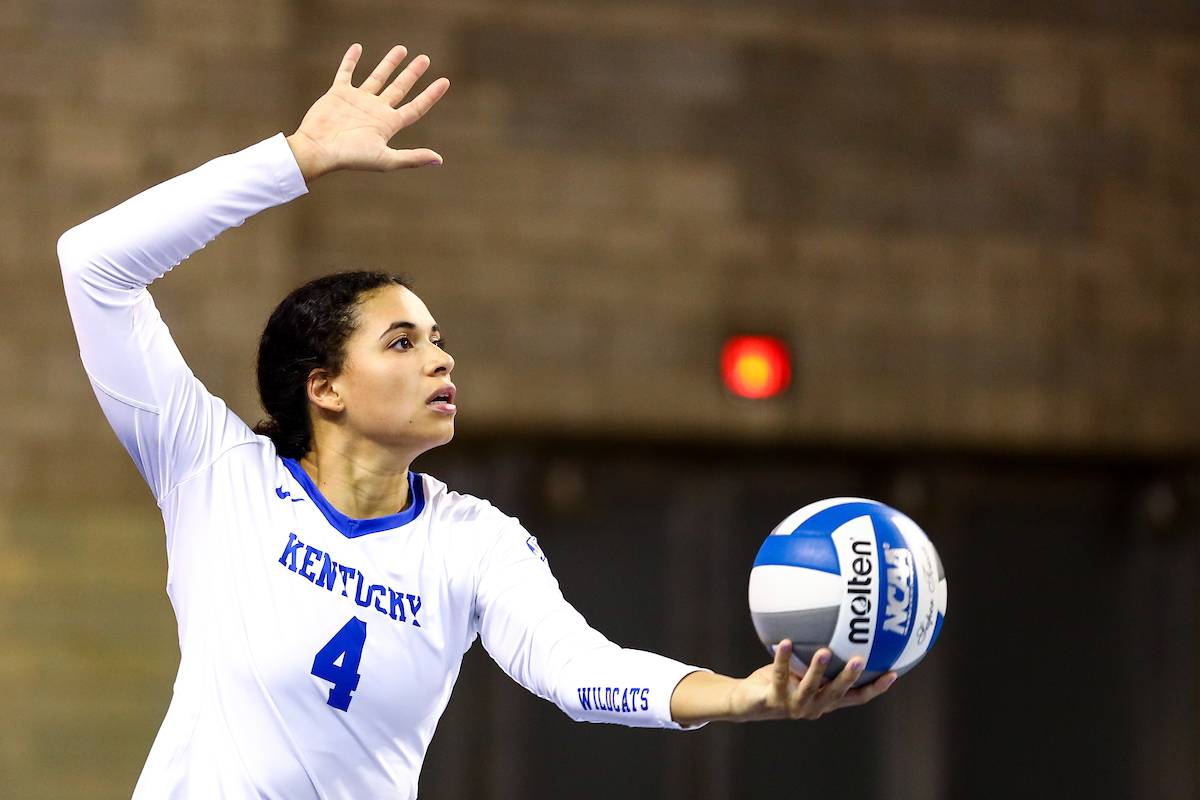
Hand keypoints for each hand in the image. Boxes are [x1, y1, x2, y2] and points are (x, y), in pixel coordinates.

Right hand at [287, 43, 449, 181]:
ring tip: (402, 49)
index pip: (416, 107)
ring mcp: (357, 101)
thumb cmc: (351, 157)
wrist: (318, 150)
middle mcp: (375, 111)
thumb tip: (439, 159)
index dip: (431, 95)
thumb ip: (412, 158)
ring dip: (389, 63)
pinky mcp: (338, 93)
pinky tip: (358, 47)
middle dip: (412, 74)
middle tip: (425, 59)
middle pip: (400, 88)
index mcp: (388, 124)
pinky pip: (346, 72)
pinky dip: (351, 59)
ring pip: (377, 77)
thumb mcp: (386, 159)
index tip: (445, 81)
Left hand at [728, 640, 895, 721]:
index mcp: (826, 700)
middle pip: (837, 694)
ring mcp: (794, 706)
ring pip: (809, 688)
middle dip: (849, 677)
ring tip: (825, 651)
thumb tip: (838, 624)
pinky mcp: (772, 701)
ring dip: (818, 669)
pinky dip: (782, 658)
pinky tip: (784, 641)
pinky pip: (779, 676)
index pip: (856, 697)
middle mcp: (814, 707)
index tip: (893, 672)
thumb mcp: (804, 668)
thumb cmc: (781, 681)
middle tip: (861, 659)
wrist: (748, 701)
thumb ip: (822, 656)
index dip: (875, 688)